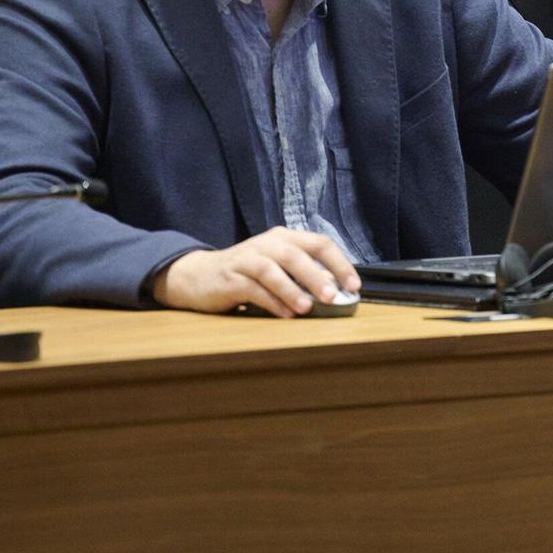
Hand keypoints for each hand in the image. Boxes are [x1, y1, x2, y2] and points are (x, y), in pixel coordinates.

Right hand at [151, 228, 360, 316]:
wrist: (198, 276)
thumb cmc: (246, 273)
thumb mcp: (277, 268)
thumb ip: (303, 275)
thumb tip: (336, 292)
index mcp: (285, 238)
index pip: (319, 243)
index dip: (340, 263)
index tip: (354, 285)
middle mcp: (267, 243)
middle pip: (295, 255)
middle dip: (316, 276)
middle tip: (333, 296)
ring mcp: (246, 259)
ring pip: (272, 270)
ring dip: (292, 289)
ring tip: (307, 308)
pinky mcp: (229, 278)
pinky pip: (252, 288)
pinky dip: (270, 302)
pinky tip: (284, 314)